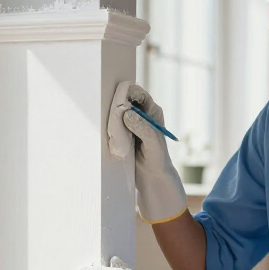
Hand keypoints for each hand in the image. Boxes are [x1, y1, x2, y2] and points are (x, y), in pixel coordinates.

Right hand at [107, 82, 185, 223]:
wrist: (152, 176)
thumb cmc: (157, 159)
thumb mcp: (153, 143)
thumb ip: (143, 127)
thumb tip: (128, 113)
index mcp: (153, 112)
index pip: (140, 94)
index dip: (129, 93)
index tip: (120, 100)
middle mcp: (142, 114)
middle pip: (126, 100)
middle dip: (118, 104)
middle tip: (112, 113)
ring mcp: (131, 123)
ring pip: (118, 112)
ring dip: (112, 117)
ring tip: (113, 128)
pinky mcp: (122, 133)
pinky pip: (113, 125)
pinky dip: (110, 128)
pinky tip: (111, 136)